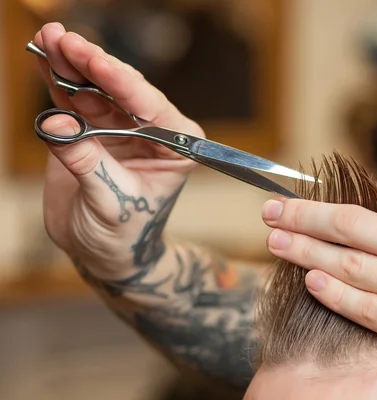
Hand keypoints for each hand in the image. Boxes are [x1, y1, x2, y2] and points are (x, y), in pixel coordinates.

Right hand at [34, 23, 202, 277]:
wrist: (104, 252)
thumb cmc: (123, 234)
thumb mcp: (111, 203)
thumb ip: (87, 163)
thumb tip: (57, 124)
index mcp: (177, 146)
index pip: (150, 106)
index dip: (120, 81)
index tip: (94, 59)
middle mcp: (153, 131)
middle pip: (122, 90)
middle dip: (93, 65)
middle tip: (64, 41)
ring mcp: (122, 127)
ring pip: (96, 89)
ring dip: (72, 65)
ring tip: (50, 39)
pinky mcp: (93, 129)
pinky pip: (75, 99)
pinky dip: (58, 80)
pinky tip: (45, 56)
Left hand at [261, 125, 376, 398]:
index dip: (346, 200)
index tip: (320, 201)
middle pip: (351, 225)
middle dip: (303, 215)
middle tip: (270, 210)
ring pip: (348, 264)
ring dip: (304, 250)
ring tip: (275, 241)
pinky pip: (366, 308)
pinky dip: (333, 292)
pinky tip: (309, 279)